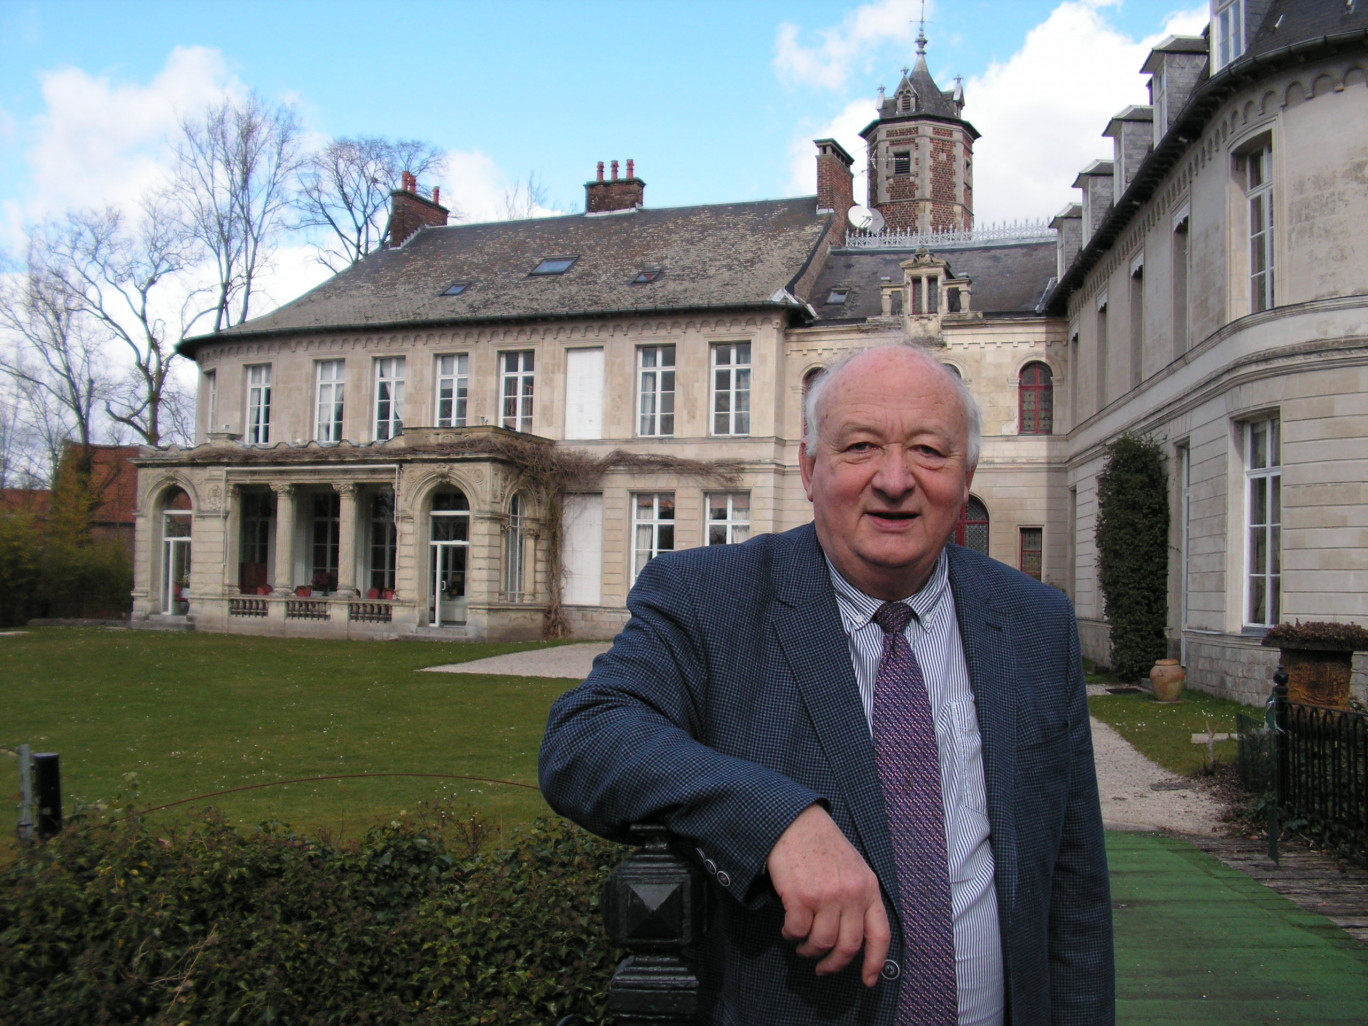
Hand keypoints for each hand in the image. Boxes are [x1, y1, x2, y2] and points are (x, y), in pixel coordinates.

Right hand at [766, 804, 889, 986]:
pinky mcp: (801, 897)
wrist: (795, 822)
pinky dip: (791, 936)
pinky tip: (788, 929)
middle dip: (834, 964)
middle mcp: (851, 894)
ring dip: (809, 950)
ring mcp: (826, 896)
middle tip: (822, 968)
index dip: (875, 963)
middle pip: (848, 947)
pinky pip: (797, 931)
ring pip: (822, 943)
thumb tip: (856, 936)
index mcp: (868, 888)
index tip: (868, 981)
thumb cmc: (823, 845)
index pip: (880, 935)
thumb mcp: (854, 867)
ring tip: (802, 945)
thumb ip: (859, 897)